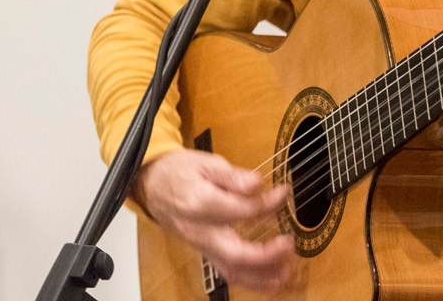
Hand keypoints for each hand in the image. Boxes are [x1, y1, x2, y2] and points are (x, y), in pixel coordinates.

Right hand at [135, 149, 293, 292]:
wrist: (154, 186)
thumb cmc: (181, 172)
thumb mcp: (206, 163)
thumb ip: (233, 176)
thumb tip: (256, 183)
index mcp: (201, 204)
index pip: (240, 210)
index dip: (267, 204)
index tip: (283, 193)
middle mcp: (200, 231)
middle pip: (233, 253)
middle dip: (264, 256)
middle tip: (288, 244)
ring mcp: (202, 246)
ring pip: (231, 270)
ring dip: (260, 277)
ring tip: (284, 273)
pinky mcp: (205, 252)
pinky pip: (227, 272)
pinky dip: (250, 280)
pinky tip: (270, 279)